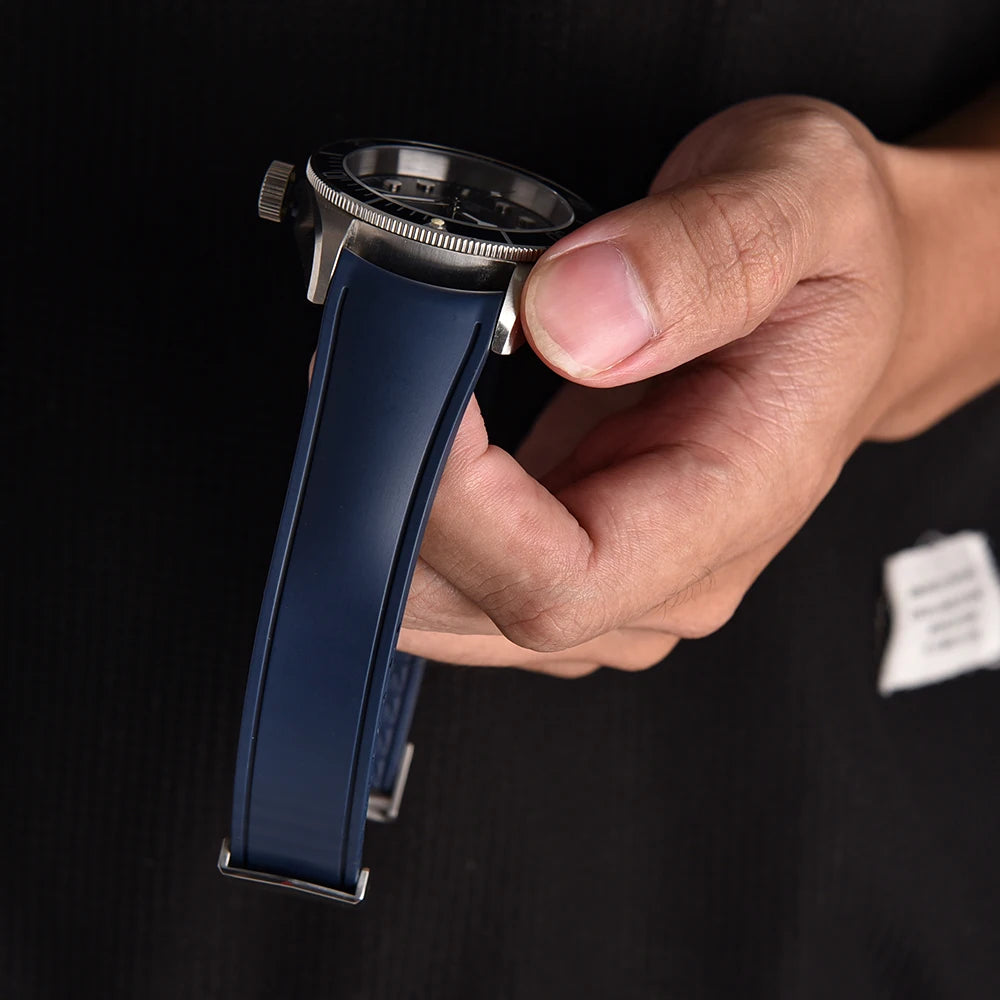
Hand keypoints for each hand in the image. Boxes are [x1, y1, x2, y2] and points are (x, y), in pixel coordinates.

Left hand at [398, 93, 999, 675]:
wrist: (855, 297)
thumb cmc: (835, 257)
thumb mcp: (799, 200)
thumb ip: (697, 255)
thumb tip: (569, 321)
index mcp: (735, 500)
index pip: (562, 580)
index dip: (455, 512)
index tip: (406, 395)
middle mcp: (673, 569)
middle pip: (486, 610)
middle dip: (391, 510)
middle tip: (361, 380)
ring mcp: (623, 575)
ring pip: (457, 614)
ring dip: (384, 522)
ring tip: (374, 401)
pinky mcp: (580, 551)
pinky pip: (464, 581)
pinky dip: (406, 522)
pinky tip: (397, 445)